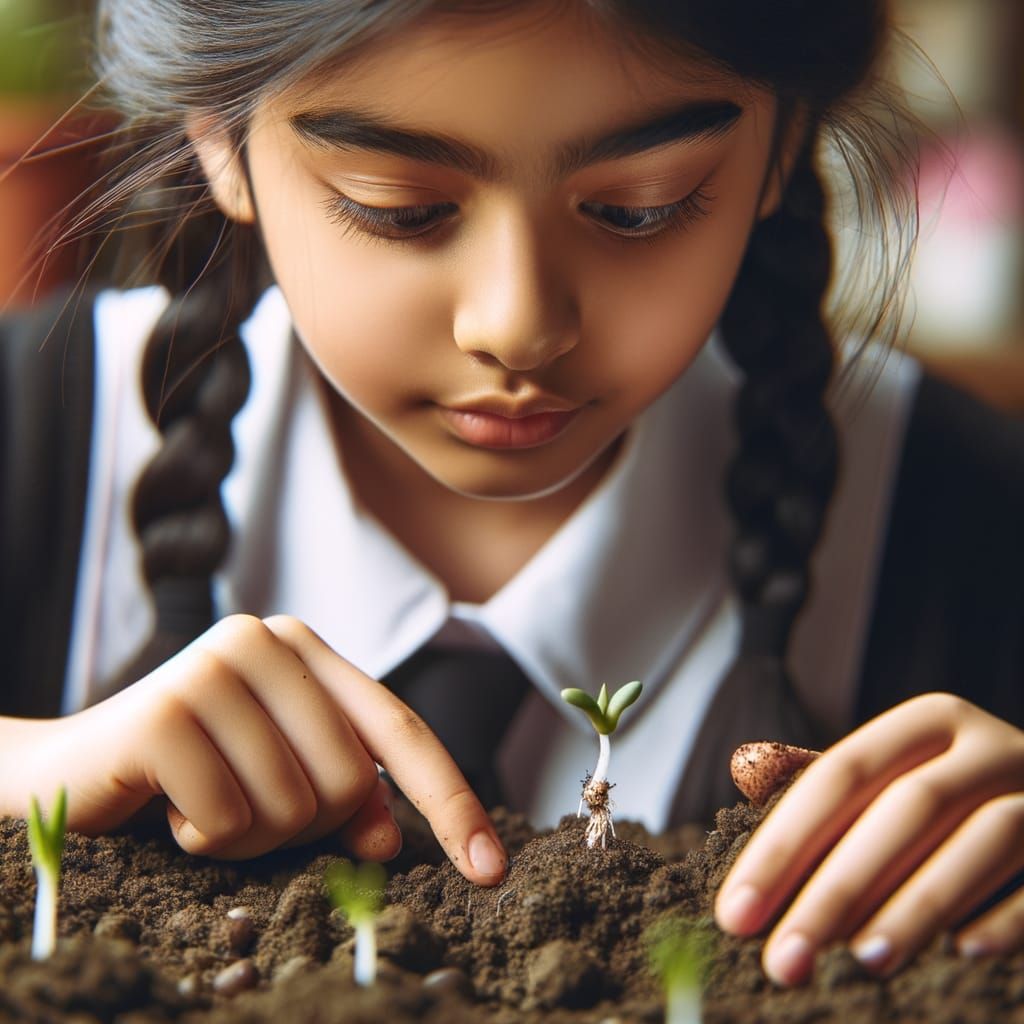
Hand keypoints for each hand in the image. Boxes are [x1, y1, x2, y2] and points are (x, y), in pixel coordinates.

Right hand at [11, 615, 506, 883]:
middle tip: (240, 806)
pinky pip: (229, 821)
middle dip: (301, 825)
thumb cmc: (189, 779)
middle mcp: (267, 642)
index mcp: (306, 651)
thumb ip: (343, 798)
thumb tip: (389, 838)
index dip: (450, 803)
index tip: (491, 870)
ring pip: (294, 806)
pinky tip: (166, 809)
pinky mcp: (164, 711)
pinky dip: (201, 840)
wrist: (69, 775)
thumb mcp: (280, 785)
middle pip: (349, 782)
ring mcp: (213, 668)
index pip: (401, 733)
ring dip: (247, 837)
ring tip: (200, 803)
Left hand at [714, 693, 1023, 984]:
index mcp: (926, 723)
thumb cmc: (954, 802)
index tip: (735, 915)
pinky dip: (1007, 917)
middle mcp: (986, 746)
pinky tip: (964, 954)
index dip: (783, 844)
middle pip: (905, 808)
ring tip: (861, 961)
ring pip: (982, 838)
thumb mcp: (894, 776)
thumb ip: (823, 781)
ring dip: (918, 903)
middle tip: (785, 959)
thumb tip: (741, 765)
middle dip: (836, 888)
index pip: (840, 775)